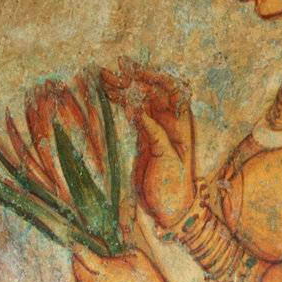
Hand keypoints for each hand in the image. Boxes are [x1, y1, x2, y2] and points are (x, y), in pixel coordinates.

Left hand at [72, 247, 185, 281]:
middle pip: (81, 276)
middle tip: (76, 259)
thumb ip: (120, 255)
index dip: (79, 251)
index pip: (87, 259)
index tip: (76, 246)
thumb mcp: (141, 259)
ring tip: (79, 276)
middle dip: (76, 265)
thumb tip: (105, 256)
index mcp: (113, 272)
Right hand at [101, 60, 195, 227]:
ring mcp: (155, 128)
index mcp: (181, 124)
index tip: (134, 74)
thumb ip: (157, 137)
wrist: (169, 209)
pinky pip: (131, 112)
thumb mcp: (168, 161)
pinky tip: (105, 93)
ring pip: (138, 100)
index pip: (172, 90)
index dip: (155, 78)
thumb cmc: (174, 187)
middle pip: (151, 91)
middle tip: (109, 72)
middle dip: (132, 78)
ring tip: (101, 76)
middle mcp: (169, 122)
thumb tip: (140, 113)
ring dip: (122, 87)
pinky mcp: (143, 137)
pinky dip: (119, 102)